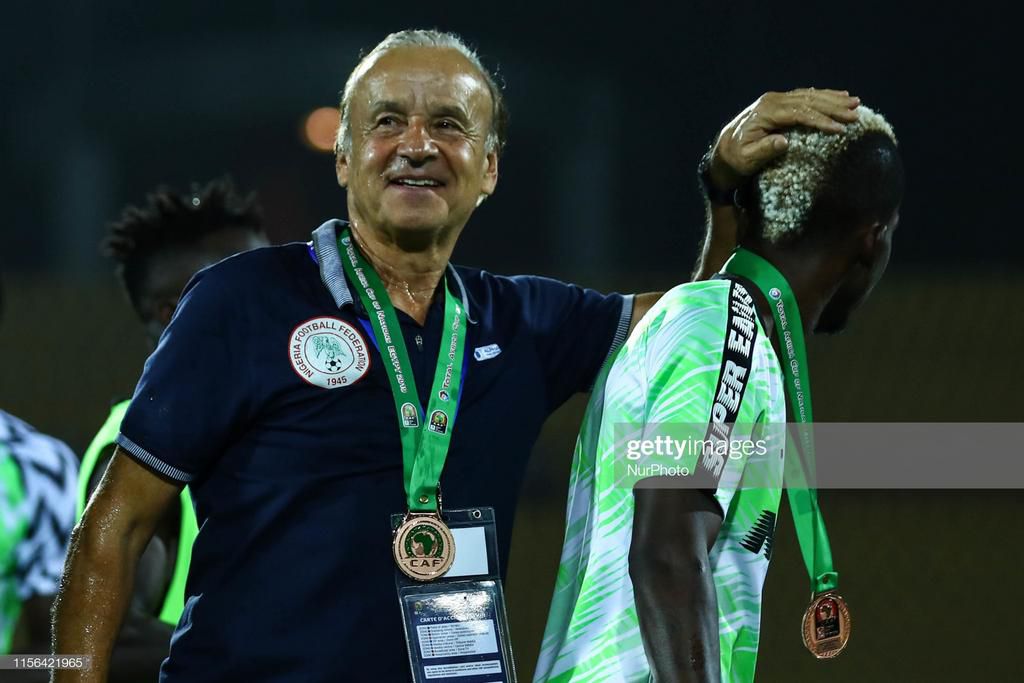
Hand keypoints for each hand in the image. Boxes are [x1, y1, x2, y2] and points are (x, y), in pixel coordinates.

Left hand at [709, 88, 860, 191]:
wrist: (724, 149)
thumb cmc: (736, 158)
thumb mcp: (746, 159)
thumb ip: (763, 150)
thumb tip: (784, 142)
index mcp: (765, 113)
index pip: (799, 113)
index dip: (820, 121)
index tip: (839, 129)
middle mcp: (771, 101)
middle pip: (808, 101)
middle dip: (833, 107)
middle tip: (856, 113)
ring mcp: (775, 99)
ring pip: (809, 96)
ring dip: (833, 99)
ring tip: (855, 103)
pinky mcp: (779, 102)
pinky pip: (804, 96)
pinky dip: (823, 96)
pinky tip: (839, 96)